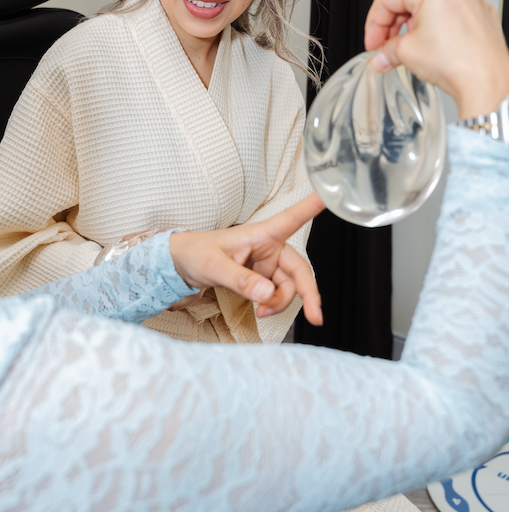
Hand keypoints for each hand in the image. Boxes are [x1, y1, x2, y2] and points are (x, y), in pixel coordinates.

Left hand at [169, 193, 324, 324]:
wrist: (181, 264)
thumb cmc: (196, 252)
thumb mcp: (215, 266)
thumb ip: (241, 280)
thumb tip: (267, 294)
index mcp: (261, 233)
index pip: (292, 218)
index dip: (312, 207)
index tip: (330, 195)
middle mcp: (270, 247)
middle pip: (299, 269)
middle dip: (308, 293)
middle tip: (315, 316)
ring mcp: (267, 264)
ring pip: (289, 287)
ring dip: (281, 303)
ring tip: (261, 310)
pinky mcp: (262, 278)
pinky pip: (278, 294)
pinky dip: (273, 305)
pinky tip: (260, 309)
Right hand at [364, 0, 508, 117]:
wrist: (488, 82)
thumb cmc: (457, 62)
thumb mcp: (407, 53)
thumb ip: (386, 50)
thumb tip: (379, 56)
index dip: (373, 23)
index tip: (371, 42)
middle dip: (391, 26)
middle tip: (383, 47)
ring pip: (427, 5)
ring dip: (410, 27)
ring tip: (404, 49)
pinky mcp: (479, 12)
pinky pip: (446, 13)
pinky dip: (432, 28)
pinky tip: (425, 47)